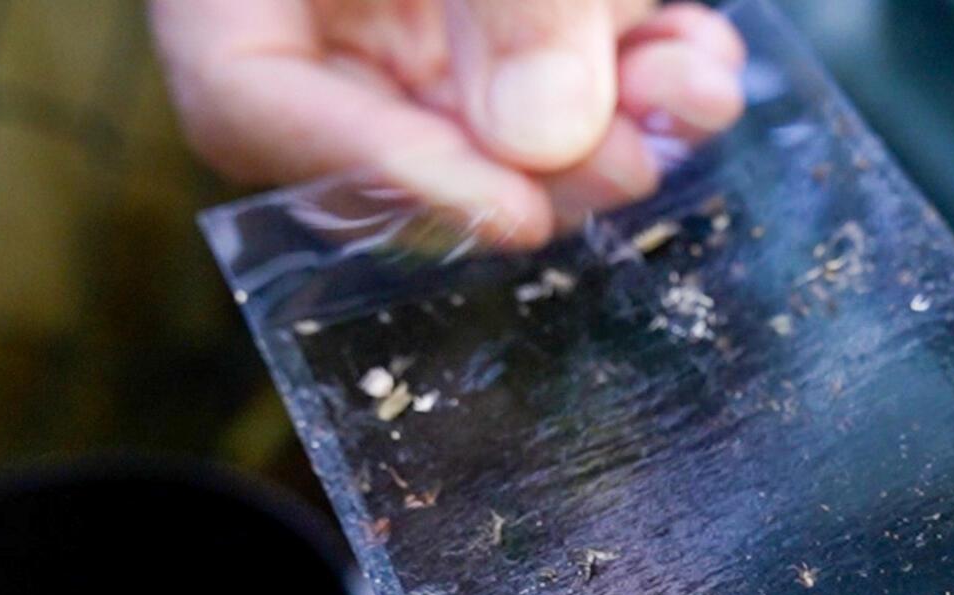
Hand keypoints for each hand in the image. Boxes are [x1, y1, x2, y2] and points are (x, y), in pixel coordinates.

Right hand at [151, 0, 745, 246]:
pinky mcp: (509, 4)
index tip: (510, 214)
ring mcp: (411, 4)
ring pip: (505, 100)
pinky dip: (643, 62)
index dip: (384, 175)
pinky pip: (569, 50)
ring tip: (695, 95)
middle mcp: (317, 3)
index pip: (251, 104)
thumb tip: (545, 138)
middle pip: (400, 124)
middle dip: (536, 162)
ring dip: (618, 115)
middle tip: (627, 167)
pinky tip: (702, 60)